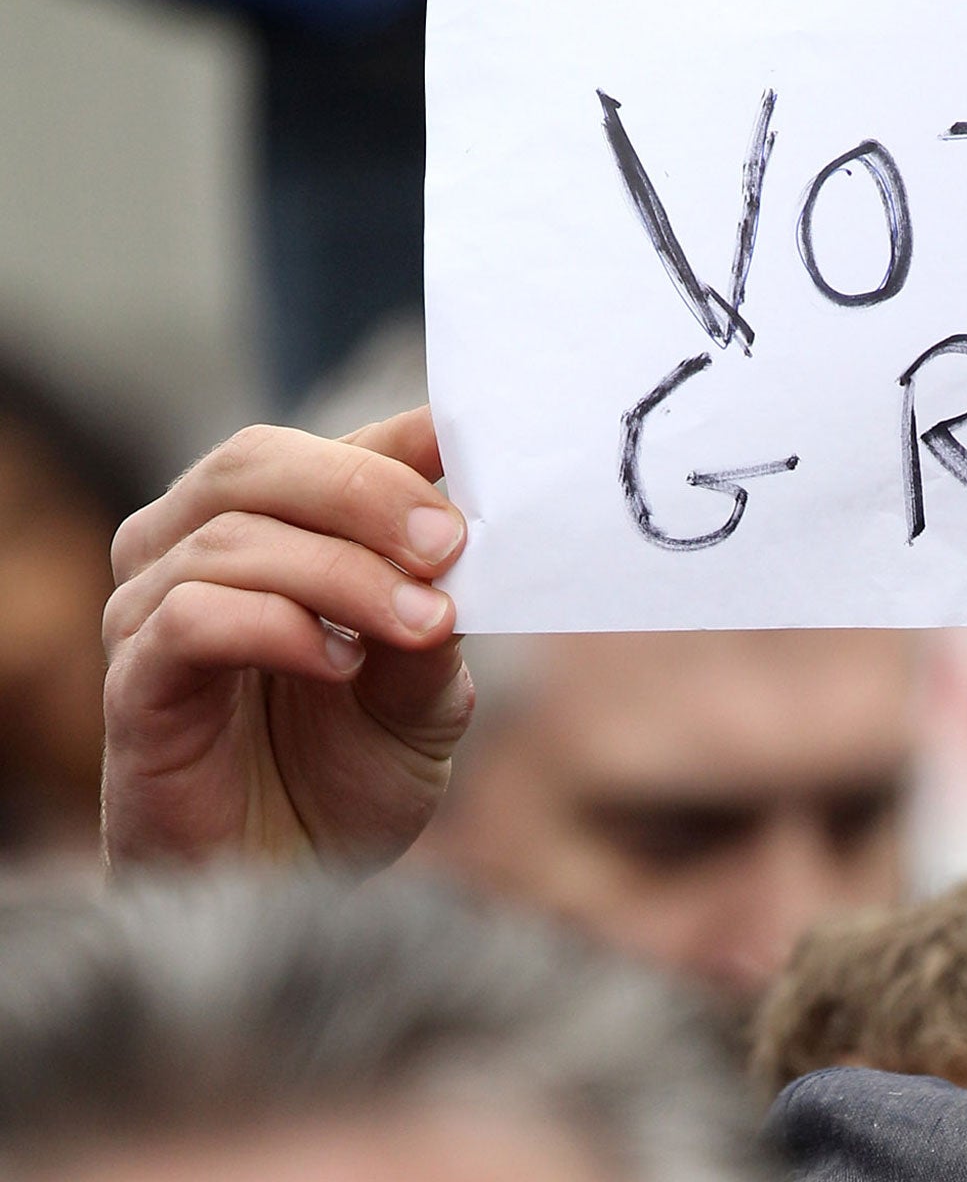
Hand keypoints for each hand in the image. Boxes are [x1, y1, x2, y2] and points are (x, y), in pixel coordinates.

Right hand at [101, 407, 472, 868]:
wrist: (291, 894)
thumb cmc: (349, 776)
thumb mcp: (425, 692)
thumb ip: (435, 618)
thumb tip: (466, 542)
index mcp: (271, 529)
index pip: (325, 447)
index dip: (396, 438)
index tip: (466, 443)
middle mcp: (193, 551)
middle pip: (258, 463)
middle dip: (365, 491)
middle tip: (450, 543)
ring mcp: (150, 615)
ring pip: (231, 539)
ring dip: (342, 573)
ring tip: (423, 623)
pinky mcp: (133, 687)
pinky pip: (187, 619)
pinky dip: (273, 626)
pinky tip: (340, 664)